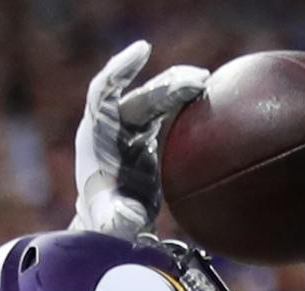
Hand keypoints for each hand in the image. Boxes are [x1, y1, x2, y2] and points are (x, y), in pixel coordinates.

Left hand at [72, 41, 207, 238]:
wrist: (113, 224)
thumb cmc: (110, 223)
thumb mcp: (114, 223)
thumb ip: (118, 220)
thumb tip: (126, 218)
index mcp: (97, 137)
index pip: (103, 91)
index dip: (121, 69)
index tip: (144, 51)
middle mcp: (111, 126)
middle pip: (138, 95)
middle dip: (167, 84)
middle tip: (200, 80)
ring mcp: (128, 129)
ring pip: (153, 98)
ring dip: (178, 88)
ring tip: (206, 81)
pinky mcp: (145, 136)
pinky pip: (163, 110)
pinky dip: (182, 101)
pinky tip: (204, 95)